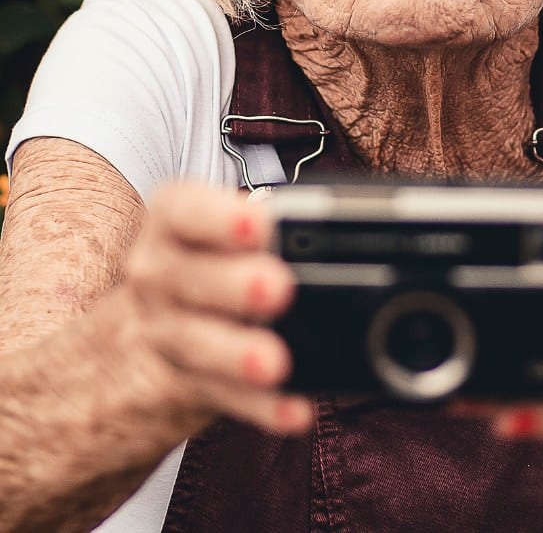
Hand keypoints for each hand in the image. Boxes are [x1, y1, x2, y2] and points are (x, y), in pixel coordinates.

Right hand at [120, 181, 310, 435]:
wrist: (145, 323)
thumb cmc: (203, 257)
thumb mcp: (216, 226)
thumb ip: (260, 224)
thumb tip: (318, 225)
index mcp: (172, 223)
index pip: (182, 210)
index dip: (219, 217)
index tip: (259, 224)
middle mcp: (157, 274)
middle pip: (187, 278)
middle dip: (233, 284)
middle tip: (279, 287)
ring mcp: (164, 330)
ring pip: (196, 342)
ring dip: (237, 354)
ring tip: (276, 362)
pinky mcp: (182, 380)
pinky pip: (221, 394)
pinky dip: (261, 406)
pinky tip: (294, 411)